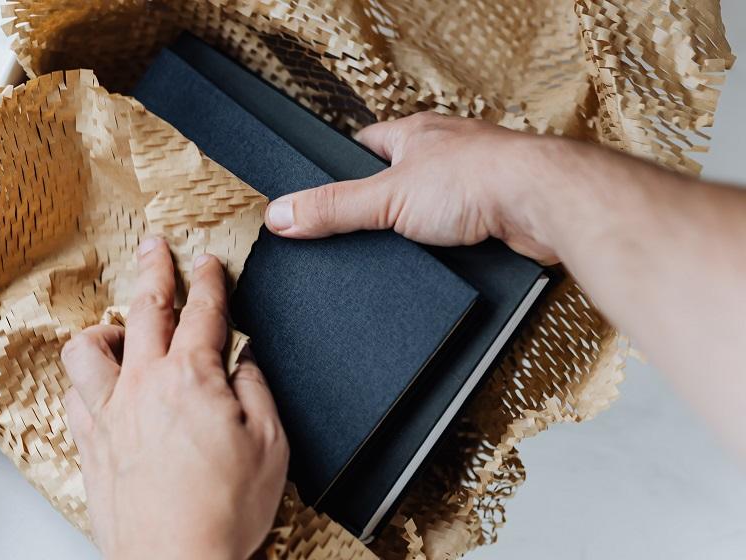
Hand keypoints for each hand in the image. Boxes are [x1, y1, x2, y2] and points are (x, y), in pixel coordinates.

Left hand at [61, 238, 288, 559]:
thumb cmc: (222, 513)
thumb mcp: (271, 444)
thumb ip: (256, 390)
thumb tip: (245, 364)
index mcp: (191, 378)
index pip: (202, 312)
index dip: (208, 280)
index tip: (207, 263)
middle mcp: (142, 386)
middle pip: (145, 308)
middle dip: (154, 268)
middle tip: (155, 248)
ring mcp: (109, 415)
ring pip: (89, 348)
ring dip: (106, 328)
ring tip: (118, 326)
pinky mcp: (90, 446)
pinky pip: (74, 395)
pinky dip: (86, 381)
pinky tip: (97, 385)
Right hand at [264, 111, 745, 462]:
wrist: (544, 203)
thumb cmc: (478, 179)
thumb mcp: (385, 196)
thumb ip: (332, 207)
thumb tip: (281, 214)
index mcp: (415, 134)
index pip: (365, 145)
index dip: (342, 169)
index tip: (322, 191)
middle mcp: (446, 153)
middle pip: (398, 178)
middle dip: (380, 206)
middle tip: (357, 232)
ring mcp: (474, 182)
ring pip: (432, 207)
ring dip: (418, 229)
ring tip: (397, 253)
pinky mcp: (496, 214)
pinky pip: (460, 232)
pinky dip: (447, 248)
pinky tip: (437, 263)